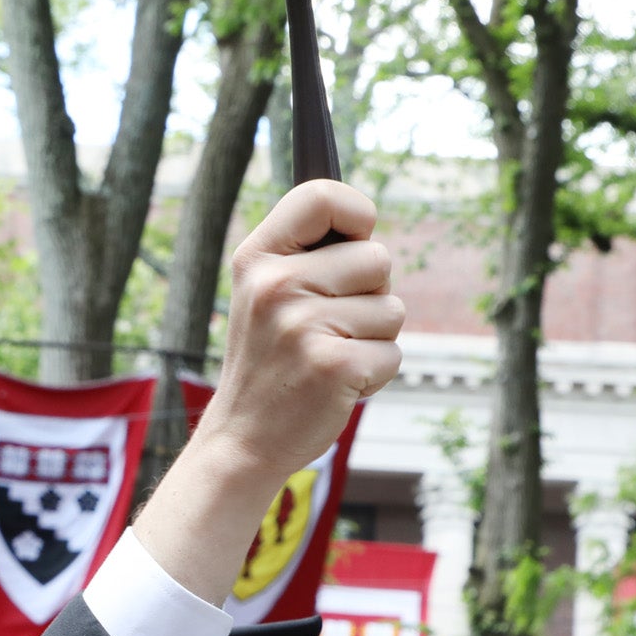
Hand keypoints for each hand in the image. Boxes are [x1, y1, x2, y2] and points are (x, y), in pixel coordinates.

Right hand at [198, 182, 403, 472]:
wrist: (242, 439)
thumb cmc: (268, 363)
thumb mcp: (265, 296)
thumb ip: (307, 256)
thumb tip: (368, 229)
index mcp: (257, 259)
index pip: (321, 196)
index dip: (355, 212)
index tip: (357, 236)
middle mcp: (276, 286)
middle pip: (377, 257)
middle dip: (371, 293)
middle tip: (330, 326)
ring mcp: (303, 327)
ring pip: (392, 309)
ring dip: (374, 337)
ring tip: (330, 356)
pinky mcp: (334, 366)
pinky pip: (393, 353)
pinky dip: (375, 373)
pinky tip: (337, 384)